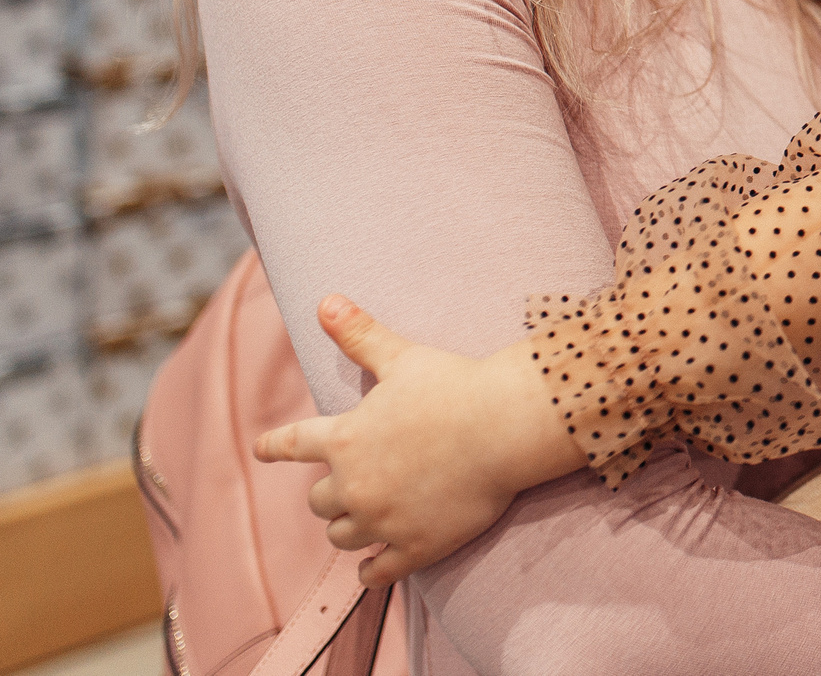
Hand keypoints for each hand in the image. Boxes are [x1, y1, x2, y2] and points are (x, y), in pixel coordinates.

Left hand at [255, 296, 586, 584]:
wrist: (504, 427)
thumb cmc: (454, 387)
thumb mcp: (403, 357)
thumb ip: (360, 335)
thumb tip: (324, 301)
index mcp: (343, 440)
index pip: (292, 445)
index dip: (274, 446)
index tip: (262, 449)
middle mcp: (353, 486)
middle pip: (318, 500)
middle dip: (329, 492)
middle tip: (348, 483)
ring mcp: (382, 521)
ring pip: (342, 536)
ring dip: (348, 527)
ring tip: (362, 521)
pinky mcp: (414, 546)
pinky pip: (376, 573)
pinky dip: (370, 571)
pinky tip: (372, 569)